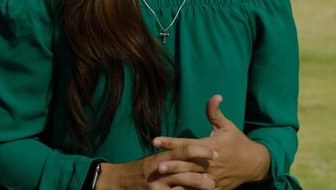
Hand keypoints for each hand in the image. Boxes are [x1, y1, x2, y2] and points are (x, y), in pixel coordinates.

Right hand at [96, 144, 217, 189]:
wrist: (118, 182)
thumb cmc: (140, 169)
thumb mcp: (155, 158)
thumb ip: (171, 154)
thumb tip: (193, 149)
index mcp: (162, 157)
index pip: (185, 149)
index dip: (202, 150)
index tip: (216, 152)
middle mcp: (161, 170)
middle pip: (188, 169)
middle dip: (204, 172)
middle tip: (218, 174)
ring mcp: (158, 186)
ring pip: (184, 185)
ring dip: (200, 186)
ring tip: (212, 186)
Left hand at [152, 95, 270, 189]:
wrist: (253, 163)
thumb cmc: (237, 142)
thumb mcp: (227, 126)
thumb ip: (215, 113)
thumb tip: (215, 96)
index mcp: (211, 146)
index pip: (187, 144)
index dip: (171, 142)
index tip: (155, 140)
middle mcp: (210, 162)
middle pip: (188, 164)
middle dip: (172, 165)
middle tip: (156, 166)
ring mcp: (213, 177)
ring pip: (192, 180)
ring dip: (177, 180)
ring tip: (162, 181)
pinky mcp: (215, 188)